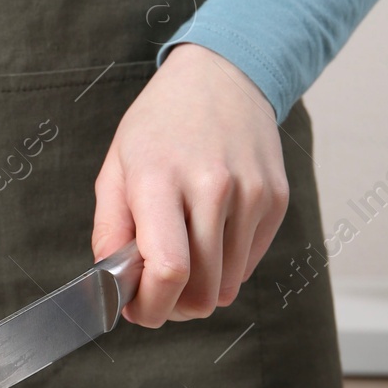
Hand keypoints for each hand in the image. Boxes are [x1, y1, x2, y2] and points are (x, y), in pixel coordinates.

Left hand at [92, 44, 289, 325]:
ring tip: (182, 261)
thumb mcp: (116, 167)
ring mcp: (251, 192)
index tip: (139, 311)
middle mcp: (212, 185)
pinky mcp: (276, 199)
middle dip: (174, 308)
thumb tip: (116, 287)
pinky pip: (249, 265)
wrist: (222, 77)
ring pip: (228, 285)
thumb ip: (110, 231)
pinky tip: (209, 236)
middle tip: (157, 296)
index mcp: (160, 177)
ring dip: (200, 289)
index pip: (168, 269)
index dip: (152, 307)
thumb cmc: (160, 125)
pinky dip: (225, 266)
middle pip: (201, 289)